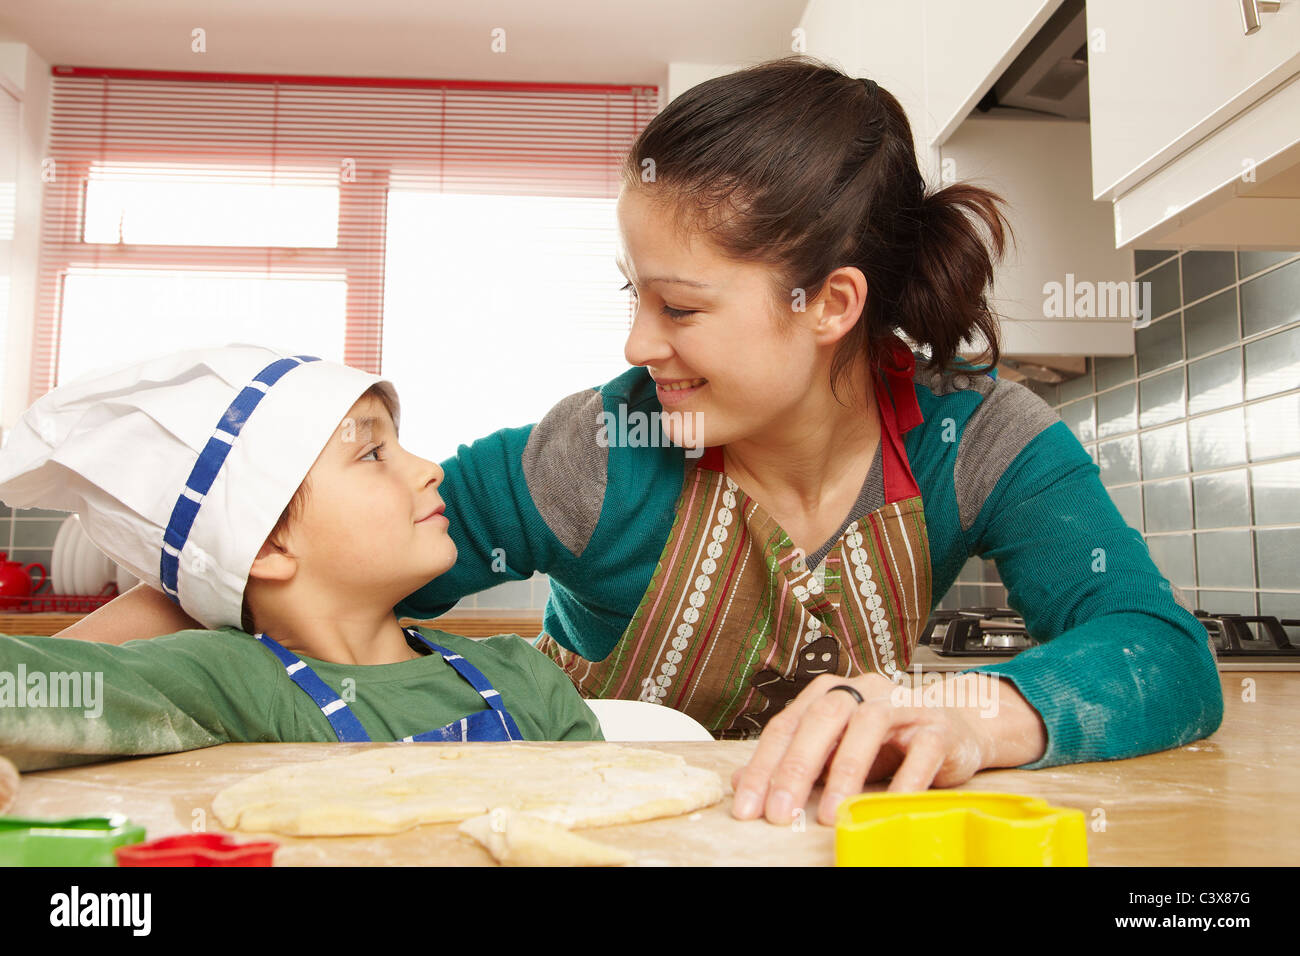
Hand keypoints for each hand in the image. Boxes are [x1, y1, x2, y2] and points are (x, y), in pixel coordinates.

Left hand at [729, 671, 995, 826]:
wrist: (956, 727)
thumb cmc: (888, 741)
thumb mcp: (834, 751)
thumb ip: (792, 762)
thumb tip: (741, 782)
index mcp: (829, 692)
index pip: (787, 725)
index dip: (764, 766)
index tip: (747, 807)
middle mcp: (863, 690)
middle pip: (822, 718)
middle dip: (796, 767)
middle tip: (779, 813)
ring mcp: (902, 705)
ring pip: (868, 725)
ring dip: (846, 771)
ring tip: (832, 814)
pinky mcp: (938, 726)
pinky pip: (921, 749)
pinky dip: (905, 779)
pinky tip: (887, 808)